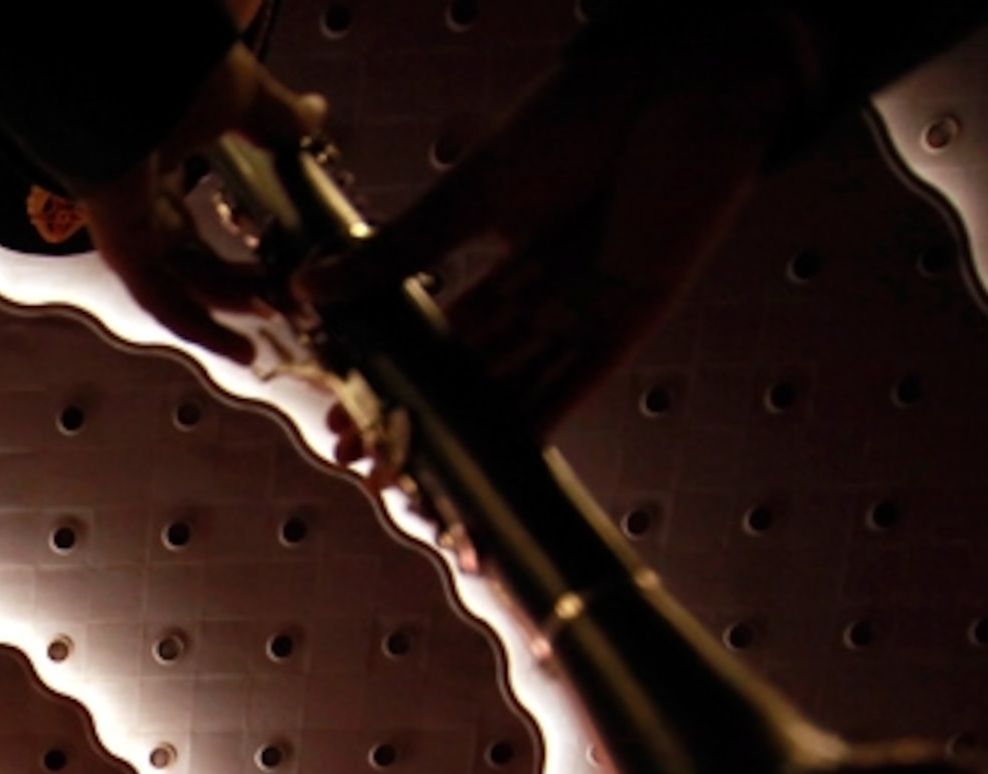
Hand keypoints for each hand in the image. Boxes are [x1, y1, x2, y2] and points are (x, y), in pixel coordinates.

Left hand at [73, 42, 326, 366]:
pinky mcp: (124, 249)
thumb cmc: (171, 76)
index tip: (277, 264)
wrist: (127, 76)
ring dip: (228, 308)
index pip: (194, 226)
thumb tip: (316, 118)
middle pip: (189, 263)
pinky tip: (239, 348)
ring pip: (180, 286)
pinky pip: (162, 301)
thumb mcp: (241, 100)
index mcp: (156, 172)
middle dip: (238, 286)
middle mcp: (137, 204)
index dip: (236, 250)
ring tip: (274, 317)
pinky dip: (201, 327)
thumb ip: (277, 119)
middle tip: (282, 300)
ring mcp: (127, 230)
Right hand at [296, 14, 804, 432]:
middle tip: (359, 459)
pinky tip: (496, 462)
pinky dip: (537, 423)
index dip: (393, 377)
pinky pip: (577, 383)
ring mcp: (588, 307)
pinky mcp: (630, 317)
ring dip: (466, 433)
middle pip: (471, 371)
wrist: (676, 86)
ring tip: (410, 472)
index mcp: (514, 253)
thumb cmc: (582, 117)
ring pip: (514, 385)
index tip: (344, 413)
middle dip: (417, 417)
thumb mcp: (472, 195)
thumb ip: (399, 250)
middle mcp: (550, 289)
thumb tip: (311, 284)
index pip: (442, 333)